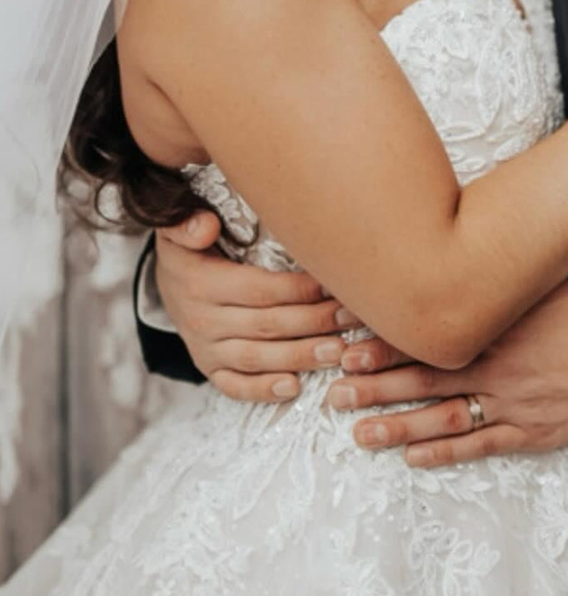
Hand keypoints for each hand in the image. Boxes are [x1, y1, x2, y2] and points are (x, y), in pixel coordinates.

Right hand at [153, 209, 349, 402]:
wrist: (169, 282)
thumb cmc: (193, 248)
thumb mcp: (182, 230)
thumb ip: (188, 224)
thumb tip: (205, 226)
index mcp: (202, 284)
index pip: (260, 290)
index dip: (299, 289)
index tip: (336, 284)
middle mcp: (203, 320)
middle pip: (266, 325)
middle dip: (313, 321)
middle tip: (352, 317)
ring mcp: (205, 349)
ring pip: (257, 357)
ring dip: (299, 356)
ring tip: (338, 352)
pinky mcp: (210, 368)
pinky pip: (234, 385)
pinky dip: (263, 390)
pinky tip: (294, 388)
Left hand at [330, 273, 567, 467]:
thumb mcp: (551, 275)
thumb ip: (511, 267)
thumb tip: (478, 236)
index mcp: (498, 323)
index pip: (430, 329)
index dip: (386, 335)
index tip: (346, 335)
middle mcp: (496, 362)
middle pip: (424, 374)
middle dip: (376, 381)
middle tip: (334, 387)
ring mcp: (510, 399)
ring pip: (443, 414)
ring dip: (398, 422)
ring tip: (357, 430)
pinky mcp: (529, 429)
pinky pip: (479, 443)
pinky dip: (444, 451)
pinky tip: (413, 456)